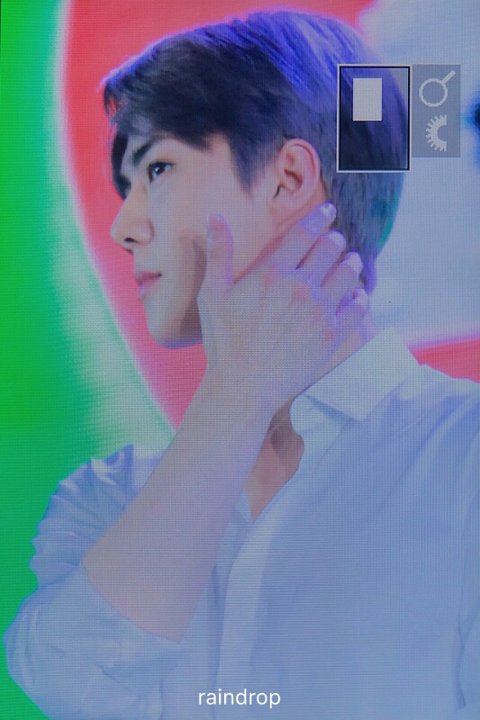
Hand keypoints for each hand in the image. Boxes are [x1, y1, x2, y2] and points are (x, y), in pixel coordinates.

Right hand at [197, 203, 367, 410]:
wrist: (244, 386)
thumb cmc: (224, 341)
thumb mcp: (212, 295)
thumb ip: (218, 253)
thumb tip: (214, 216)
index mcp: (273, 273)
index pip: (304, 233)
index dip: (320, 217)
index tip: (329, 211)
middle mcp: (301, 288)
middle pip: (330, 250)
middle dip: (336, 240)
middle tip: (337, 240)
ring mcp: (320, 313)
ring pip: (348, 275)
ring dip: (351, 263)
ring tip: (352, 262)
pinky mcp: (332, 337)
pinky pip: (357, 309)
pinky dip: (360, 297)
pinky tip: (358, 295)